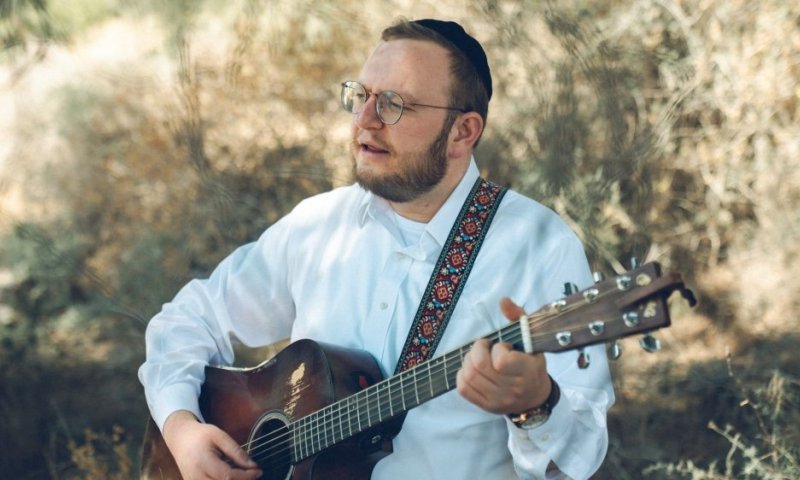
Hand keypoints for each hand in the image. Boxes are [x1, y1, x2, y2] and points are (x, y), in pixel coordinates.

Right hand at [163, 410, 261, 479]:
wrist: (180, 439)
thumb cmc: (201, 435)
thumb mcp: (220, 436)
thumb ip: (236, 452)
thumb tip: (253, 465)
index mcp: (203, 462)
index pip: (228, 476)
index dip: (246, 476)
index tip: (259, 470)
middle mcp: (196, 478)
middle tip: (254, 473)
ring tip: (244, 475)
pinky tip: (233, 477)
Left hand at [456, 297, 551, 413]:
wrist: (534, 398)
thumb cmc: (531, 365)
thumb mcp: (531, 340)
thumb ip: (518, 318)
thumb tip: (503, 301)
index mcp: (527, 372)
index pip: (501, 361)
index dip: (498, 348)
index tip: (504, 346)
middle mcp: (512, 389)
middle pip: (480, 366)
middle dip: (477, 350)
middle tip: (485, 346)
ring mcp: (497, 400)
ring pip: (469, 376)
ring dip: (469, 360)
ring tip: (478, 356)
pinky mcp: (485, 406)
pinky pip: (463, 388)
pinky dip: (462, 374)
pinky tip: (472, 368)